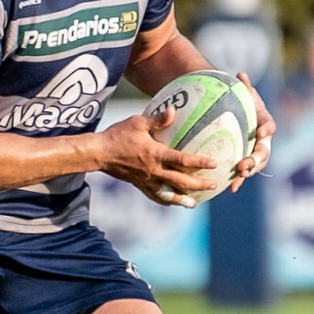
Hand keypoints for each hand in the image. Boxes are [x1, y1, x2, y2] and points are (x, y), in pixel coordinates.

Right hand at [97, 106, 221, 207]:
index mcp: (156, 154)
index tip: (214, 163)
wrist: (99, 153)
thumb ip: (157, 119)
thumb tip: (173, 110)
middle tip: (213, 184)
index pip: (183, 160)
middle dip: (199, 184)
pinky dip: (167, 201)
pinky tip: (174, 202)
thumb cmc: (118, 135)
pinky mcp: (140, 186)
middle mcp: (154, 171)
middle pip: (181, 181)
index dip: (200, 162)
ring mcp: (147, 181)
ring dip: (184, 199)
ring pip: (169, 194)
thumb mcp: (137, 122)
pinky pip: (156, 196)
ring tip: (195, 203)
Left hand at [225, 72, 276, 192]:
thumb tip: (240, 74)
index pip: (269, 126)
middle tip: (245, 163)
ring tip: (239, 174)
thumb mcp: (242, 94)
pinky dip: (239, 180)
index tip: (261, 132)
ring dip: (249, 171)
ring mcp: (256, 152)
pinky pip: (245, 172)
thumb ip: (244, 87)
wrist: (236, 116)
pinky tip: (231, 188)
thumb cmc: (240, 103)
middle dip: (256, 158)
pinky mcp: (247, 161)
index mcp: (265, 124)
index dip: (266, 129)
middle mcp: (264, 140)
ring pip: (256, 164)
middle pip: (264, 151)